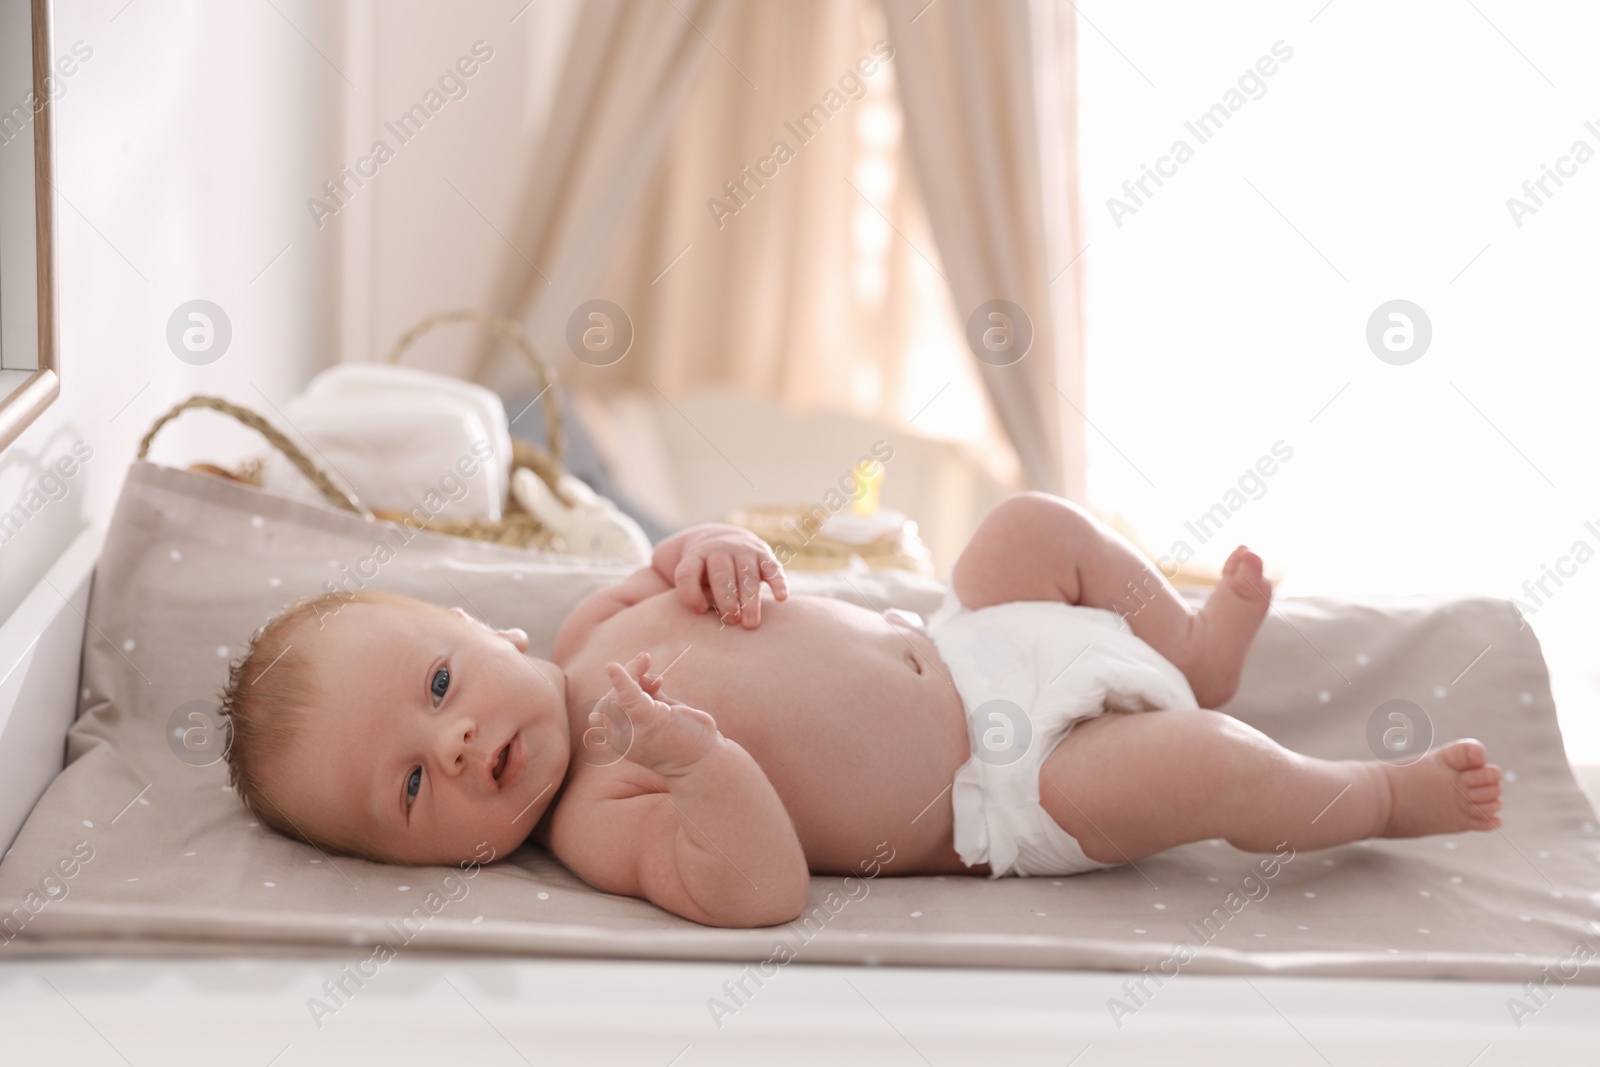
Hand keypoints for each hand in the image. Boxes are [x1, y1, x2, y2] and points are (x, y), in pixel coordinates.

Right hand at [599, 653, 721, 776]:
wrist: (703, 761)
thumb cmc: (682, 734)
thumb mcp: (658, 709)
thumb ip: (645, 688)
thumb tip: (642, 658)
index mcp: (618, 738)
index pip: (607, 704)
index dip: (620, 684)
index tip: (646, 675)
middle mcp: (619, 737)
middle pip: (612, 697)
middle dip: (630, 676)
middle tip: (652, 672)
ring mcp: (631, 732)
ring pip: (619, 694)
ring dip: (635, 676)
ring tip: (657, 680)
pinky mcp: (649, 723)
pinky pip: (629, 699)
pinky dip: (621, 681)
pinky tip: (612, 668)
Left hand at [672, 526, 788, 628]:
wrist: (718, 538)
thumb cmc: (698, 569)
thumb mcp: (684, 574)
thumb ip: (685, 592)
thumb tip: (681, 610)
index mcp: (695, 555)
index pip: (688, 573)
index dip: (690, 593)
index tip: (698, 611)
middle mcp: (719, 550)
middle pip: (721, 575)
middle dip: (726, 600)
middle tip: (730, 622)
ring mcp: (743, 550)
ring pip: (747, 575)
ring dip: (750, 600)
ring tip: (751, 624)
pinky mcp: (764, 554)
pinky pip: (773, 568)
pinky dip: (779, 582)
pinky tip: (782, 599)